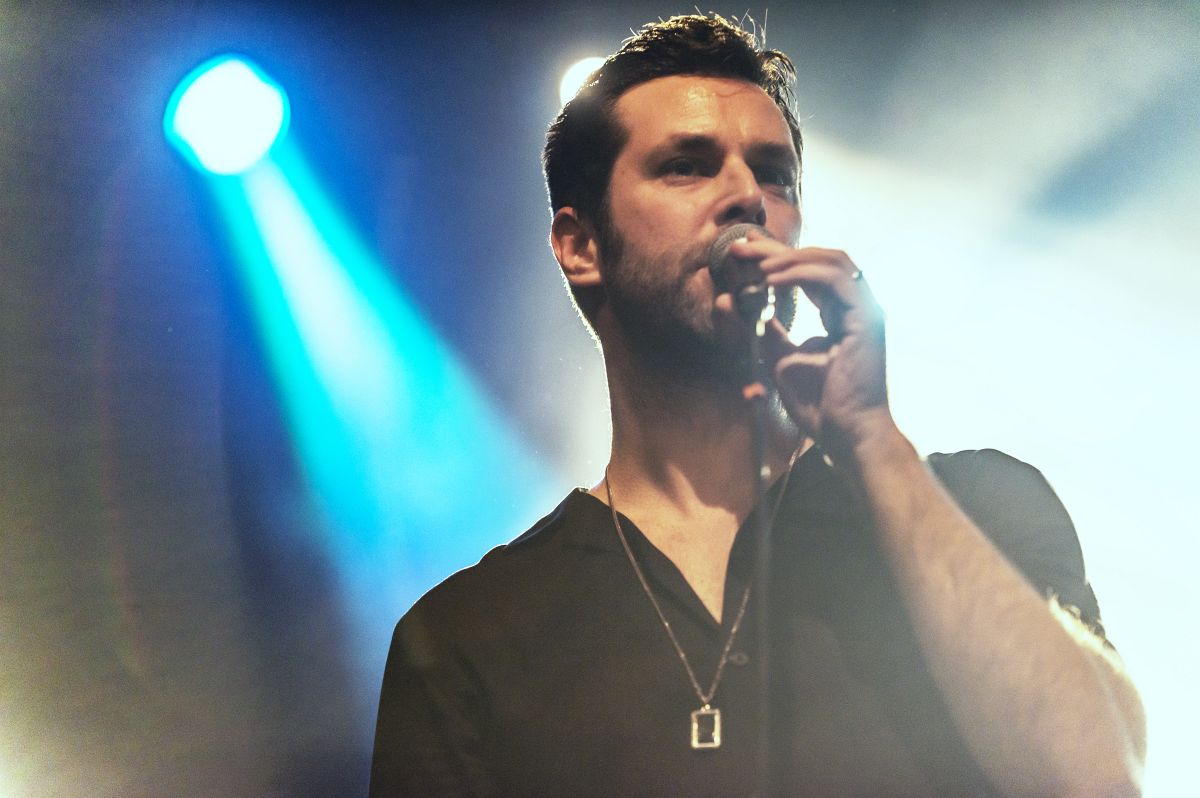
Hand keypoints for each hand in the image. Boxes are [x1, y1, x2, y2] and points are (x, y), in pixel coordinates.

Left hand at [724, 233, 894, 455]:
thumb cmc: (821, 406)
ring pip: (832, 261)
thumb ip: (772, 334)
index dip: (778, 261)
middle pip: (821, 260)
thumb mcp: (784, 361)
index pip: (812, 275)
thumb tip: (754, 311)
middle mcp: (856, 308)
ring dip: (791, 258)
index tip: (745, 255)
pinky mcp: (866, 318)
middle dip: (779, 250)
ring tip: (758, 265)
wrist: (846, 434)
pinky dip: (801, 274)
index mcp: (842, 316)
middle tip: (743, 246)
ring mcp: (865, 310)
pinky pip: (834, 279)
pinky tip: (772, 280)